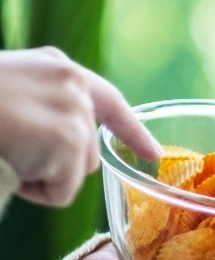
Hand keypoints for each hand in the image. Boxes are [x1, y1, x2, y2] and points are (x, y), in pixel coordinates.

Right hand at [0, 47, 162, 206]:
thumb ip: (42, 106)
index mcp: (57, 68)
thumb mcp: (9, 89)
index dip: (132, 132)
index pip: (109, 101)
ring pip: (73, 174)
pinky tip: (8, 164)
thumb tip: (70, 146)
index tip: (153, 154)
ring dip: (40, 178)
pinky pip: (61, 191)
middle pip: (88, 151)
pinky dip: (34, 191)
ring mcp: (74, 111)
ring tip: (4, 151)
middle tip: (7, 147)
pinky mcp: (67, 141)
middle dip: (55, 165)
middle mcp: (73, 84)